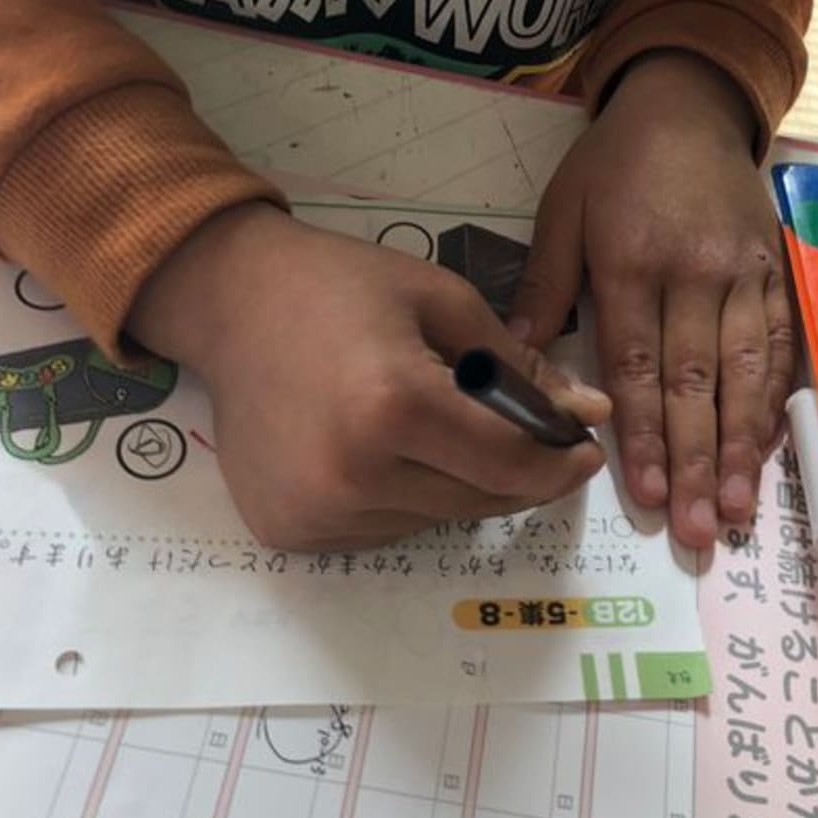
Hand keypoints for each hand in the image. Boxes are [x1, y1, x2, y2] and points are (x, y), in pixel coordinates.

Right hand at [127, 203, 608, 548]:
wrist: (228, 302)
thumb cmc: (339, 285)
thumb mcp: (441, 300)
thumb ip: (518, 365)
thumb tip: (589, 413)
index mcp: (394, 406)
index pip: (511, 465)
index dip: (560, 463)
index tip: (582, 448)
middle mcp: (352, 474)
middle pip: (480, 500)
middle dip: (518, 471)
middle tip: (528, 433)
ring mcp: (316, 512)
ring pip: (435, 520)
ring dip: (456, 482)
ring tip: (428, 422)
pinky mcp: (288, 532)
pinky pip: (382, 530)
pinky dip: (403, 497)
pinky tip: (380, 446)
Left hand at [511, 52, 794, 547]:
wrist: (687, 105)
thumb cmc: (613, 163)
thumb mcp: (562, 210)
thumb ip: (546, 286)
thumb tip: (515, 363)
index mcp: (630, 262)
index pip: (636, 365)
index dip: (642, 435)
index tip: (648, 496)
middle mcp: (693, 273)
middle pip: (695, 383)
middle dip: (697, 462)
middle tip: (702, 531)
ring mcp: (743, 274)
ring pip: (745, 373)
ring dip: (744, 448)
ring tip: (741, 510)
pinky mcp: (776, 271)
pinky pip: (780, 344)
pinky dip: (775, 401)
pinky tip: (770, 450)